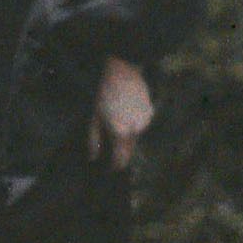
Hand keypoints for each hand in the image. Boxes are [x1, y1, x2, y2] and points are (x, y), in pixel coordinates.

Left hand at [88, 56, 153, 171]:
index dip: (115, 166)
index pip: (120, 159)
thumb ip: (93, 139)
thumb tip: (92, 157)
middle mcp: (135, 130)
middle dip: (121, 154)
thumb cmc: (104, 94)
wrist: (123, 72)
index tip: (109, 169)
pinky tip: (126, 114)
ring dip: (127, 138)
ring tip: (116, 125)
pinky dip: (133, 126)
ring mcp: (145, 122)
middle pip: (129, 150)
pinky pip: (140, 126)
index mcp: (120, 133)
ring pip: (135, 138)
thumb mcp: (94, 117)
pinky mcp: (150, 114)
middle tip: (111, 154)